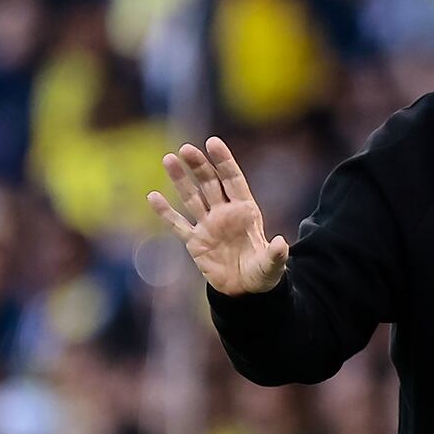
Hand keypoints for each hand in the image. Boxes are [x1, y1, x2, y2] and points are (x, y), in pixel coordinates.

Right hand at [147, 137, 288, 295]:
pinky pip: (178, 225)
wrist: (245, 290)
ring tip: (169, 159)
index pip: (233, 179)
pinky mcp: (194, 242)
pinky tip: (153, 196)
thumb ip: (276, 254)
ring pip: (191, 198)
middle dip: (199, 166)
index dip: (223, 161)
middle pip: (210, 183)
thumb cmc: (263, 273)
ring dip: (180, 180)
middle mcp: (225, 213)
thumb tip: (281, 243)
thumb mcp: (273, 265)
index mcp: (246, 211)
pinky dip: (165, 212)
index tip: (212, 142)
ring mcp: (208, 226)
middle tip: (186, 149)